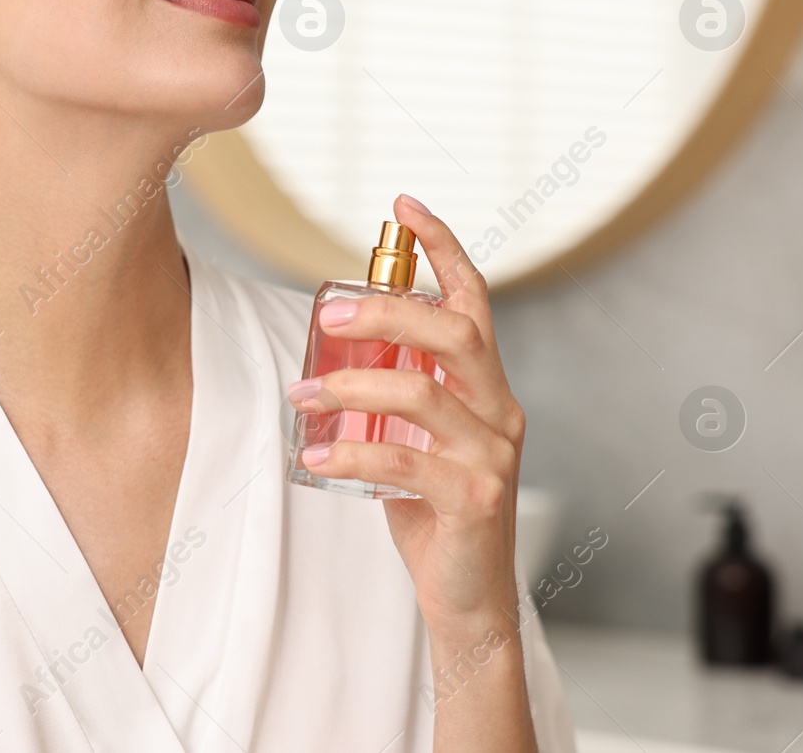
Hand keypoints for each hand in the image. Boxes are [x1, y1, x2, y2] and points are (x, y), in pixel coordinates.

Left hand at [290, 194, 524, 636]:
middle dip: (388, 309)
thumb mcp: (418, 439)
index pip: (473, 300)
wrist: (468, 596)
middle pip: (454, 332)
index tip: (404, 205)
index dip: (443, 247)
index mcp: (487, 387)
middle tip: (329, 308)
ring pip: (423, 394)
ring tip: (302, 392)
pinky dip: (349, 454)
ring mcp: (492, 455)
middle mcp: (500, 411)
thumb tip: (333, 352)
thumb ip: (398, 394)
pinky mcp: (474, 498)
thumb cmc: (435, 511)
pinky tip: (312, 453)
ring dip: (352, 384)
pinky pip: (403, 464)